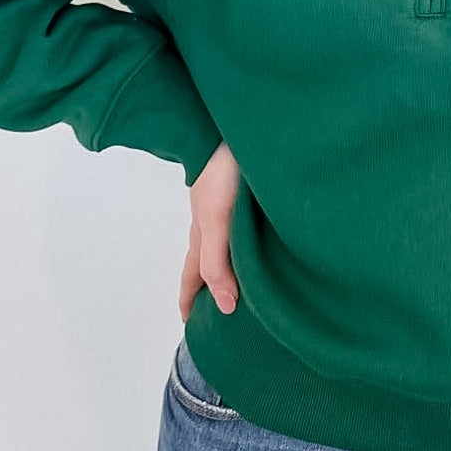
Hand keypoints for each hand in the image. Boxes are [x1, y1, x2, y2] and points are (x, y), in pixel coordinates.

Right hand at [178, 141, 240, 320]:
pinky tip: (260, 244)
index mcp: (203, 232)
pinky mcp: (248, 194)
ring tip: (242, 283)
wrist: (236, 128)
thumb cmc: (222, 172)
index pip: (194, 274)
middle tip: (215, 310)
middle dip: (210, 286)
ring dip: (231, 265)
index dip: (190, 298)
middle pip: (209, 260)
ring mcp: (229, 206)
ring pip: (227, 243)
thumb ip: (218, 262)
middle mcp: (214, 221)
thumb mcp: (217, 221)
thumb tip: (225, 307)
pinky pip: (243, 226)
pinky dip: (246, 243)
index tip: (189, 322)